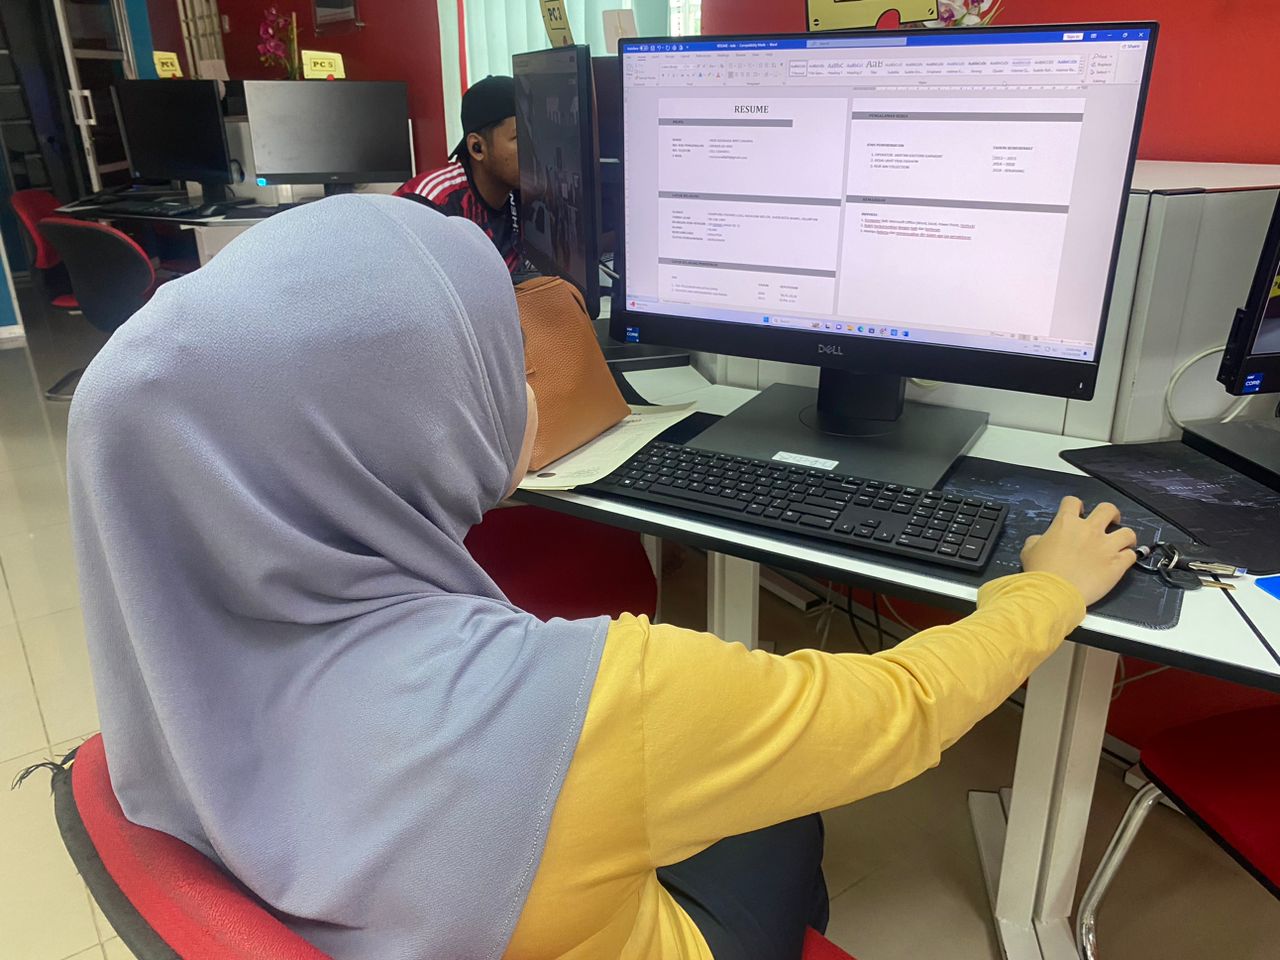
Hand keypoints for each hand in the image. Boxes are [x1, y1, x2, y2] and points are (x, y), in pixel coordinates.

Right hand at [1021, 496, 1137, 605]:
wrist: (1054, 593)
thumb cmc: (1041, 573)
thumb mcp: (1029, 550)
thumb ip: (1037, 539)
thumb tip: (1041, 539)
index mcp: (1066, 523)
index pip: (1072, 502)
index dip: (1075, 505)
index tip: (1078, 512)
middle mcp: (1089, 530)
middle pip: (1108, 509)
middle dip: (1110, 514)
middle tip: (1109, 522)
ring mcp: (1106, 546)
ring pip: (1128, 532)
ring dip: (1125, 537)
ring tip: (1122, 544)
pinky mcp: (1117, 564)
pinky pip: (1131, 555)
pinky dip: (1128, 557)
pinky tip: (1122, 561)